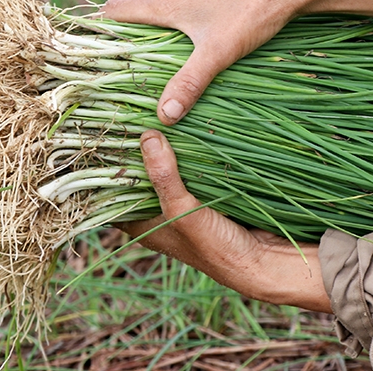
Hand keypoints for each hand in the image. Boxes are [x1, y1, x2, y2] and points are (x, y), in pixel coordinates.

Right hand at [102, 0, 372, 124]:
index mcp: (167, 1)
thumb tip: (162, 117)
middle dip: (140, 32)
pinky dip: (196, 8)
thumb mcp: (218, 54)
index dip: (102, 25)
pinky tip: (214, 25)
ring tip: (179, 48)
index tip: (93, 44)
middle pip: (145, 8)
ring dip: (171, 20)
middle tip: (142, 60)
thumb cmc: (252, 14)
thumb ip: (188, 84)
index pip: (118, 9)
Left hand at [118, 130, 331, 313]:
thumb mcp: (183, 212)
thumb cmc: (217, 247)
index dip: (108, 167)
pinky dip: (191, 150)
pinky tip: (188, 126)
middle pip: (141, 175)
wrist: (267, 261)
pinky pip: (193, 166)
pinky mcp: (208, 192)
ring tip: (156, 112)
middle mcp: (160, 212)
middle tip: (132, 114)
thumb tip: (148, 136)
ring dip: (167, 147)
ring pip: (167, 168)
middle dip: (139, 150)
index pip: (113, 193)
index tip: (105, 134)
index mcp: (143, 224)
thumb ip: (164, 177)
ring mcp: (184, 201)